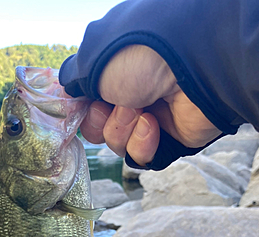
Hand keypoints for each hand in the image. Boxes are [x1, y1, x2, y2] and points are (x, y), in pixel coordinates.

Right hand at [80, 45, 221, 165]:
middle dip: (103, 122)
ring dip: (123, 129)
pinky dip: (143, 143)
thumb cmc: (139, 56)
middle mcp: (132, 98)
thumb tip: (69, 93)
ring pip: (118, 145)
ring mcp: (151, 121)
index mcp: (115, 77)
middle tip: (116, 104)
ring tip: (142, 111)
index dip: (85, 112)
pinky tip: (154, 125)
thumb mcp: (93, 61)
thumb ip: (74, 80)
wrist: (189, 69)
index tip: (87, 106)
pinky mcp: (169, 141)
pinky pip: (141, 157)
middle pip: (100, 129)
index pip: (89, 106)